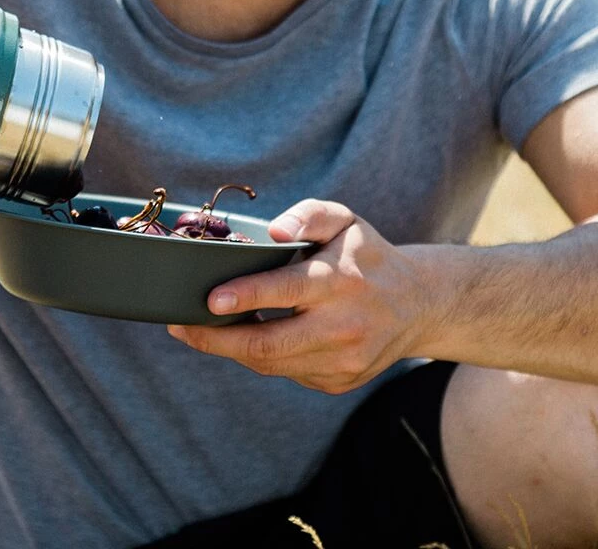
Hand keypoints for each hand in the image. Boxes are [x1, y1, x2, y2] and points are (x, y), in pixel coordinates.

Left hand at [167, 199, 428, 393]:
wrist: (418, 304)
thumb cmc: (366, 254)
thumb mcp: (344, 219)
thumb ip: (308, 215)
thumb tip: (274, 233)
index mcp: (341, 281)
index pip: (286, 291)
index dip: (245, 297)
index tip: (210, 300)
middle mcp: (342, 326)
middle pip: (268, 344)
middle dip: (216, 338)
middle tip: (179, 325)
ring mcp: (341, 361)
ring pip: (271, 363)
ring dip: (230, 348)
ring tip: (198, 330)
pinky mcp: (338, 381)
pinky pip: (286, 371)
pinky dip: (261, 356)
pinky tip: (243, 337)